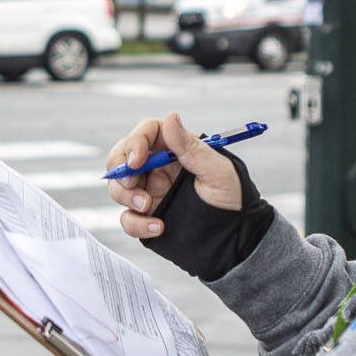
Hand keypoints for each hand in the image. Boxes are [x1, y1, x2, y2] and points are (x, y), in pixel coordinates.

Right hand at [105, 112, 245, 240]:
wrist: (236, 237)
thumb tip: (171, 118)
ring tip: (147, 206)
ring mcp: (150, 192)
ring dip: (126, 196)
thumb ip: (190, 147)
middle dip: (121, 169)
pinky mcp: (147, 216)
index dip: (135, 142)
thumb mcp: (217, 171)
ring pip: (119, 187)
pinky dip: (136, 224)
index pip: (146, 134)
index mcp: (175, 150)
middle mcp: (158, 168)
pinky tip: (158, 227)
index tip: (137, 160)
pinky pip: (128, 218)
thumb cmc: (233, 198)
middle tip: (132, 182)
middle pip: (122, 158)